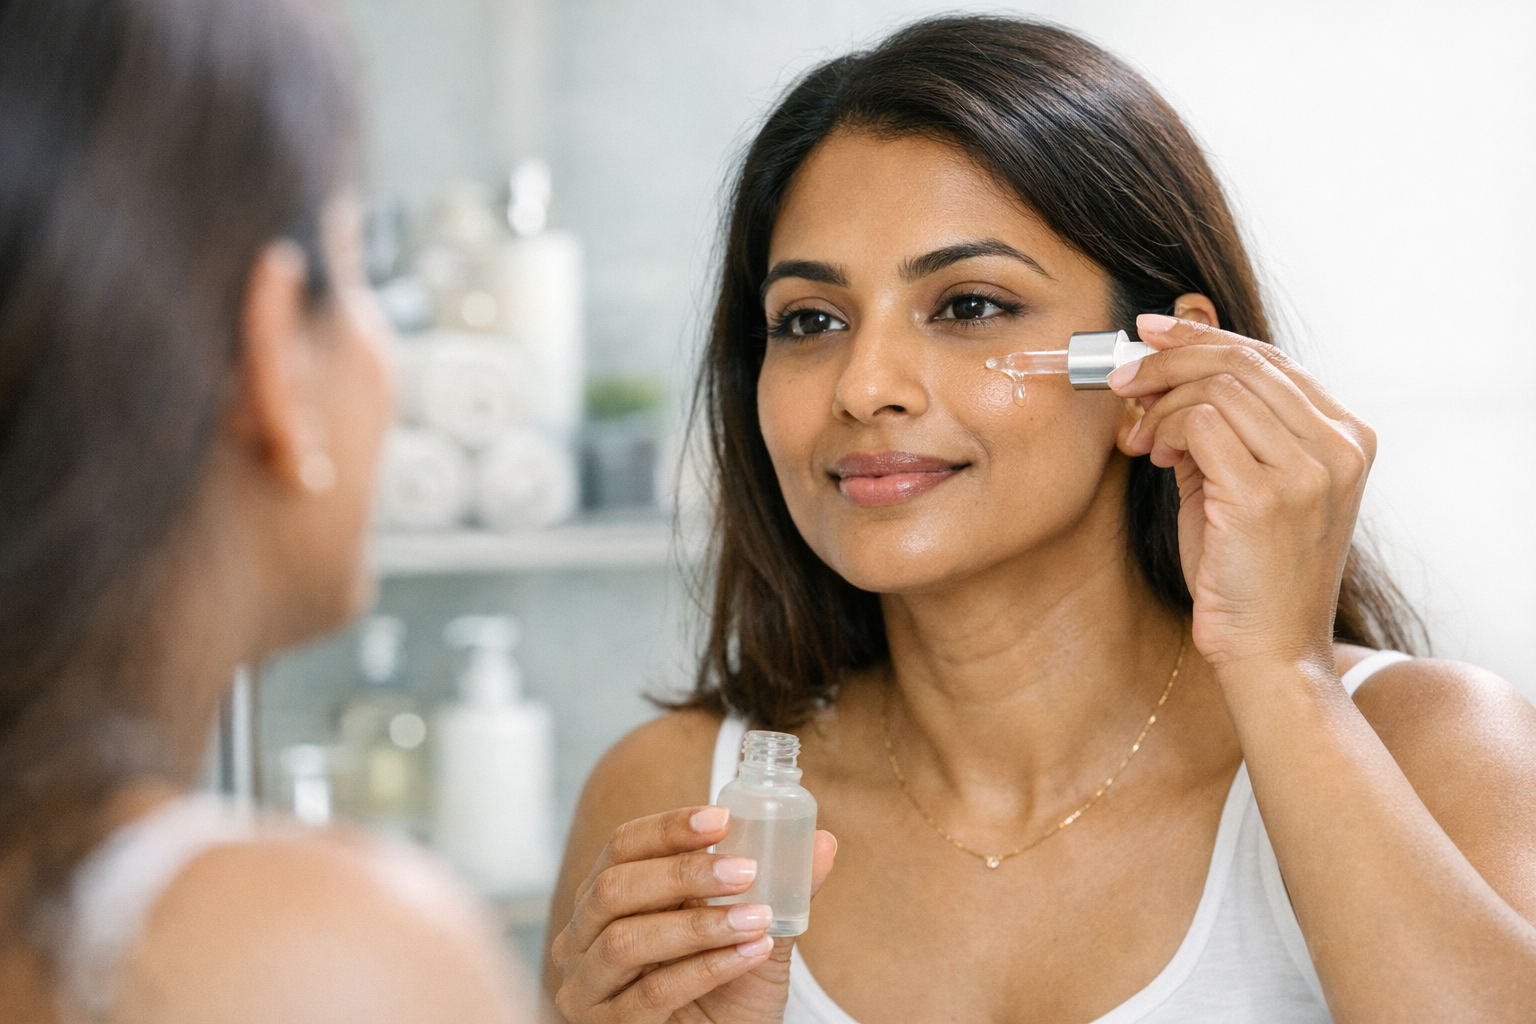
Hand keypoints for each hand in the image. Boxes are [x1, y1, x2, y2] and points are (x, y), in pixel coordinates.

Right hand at [549, 805, 836, 1023]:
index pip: (623, 846)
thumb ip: (778, 892)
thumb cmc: (726, 997)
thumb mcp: (754, 938)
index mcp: (608, 899)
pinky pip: (650, 993)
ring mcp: (586, 987)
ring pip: (627, 941)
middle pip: (614, 887)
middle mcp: (582, 937)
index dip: (669, 828)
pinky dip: (705, 969)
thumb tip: (824, 843)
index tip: (722, 817)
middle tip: (746, 870)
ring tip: (756, 919)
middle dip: (683, 873)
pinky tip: (749, 954)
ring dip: (699, 925)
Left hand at [1108, 313, 1374, 673]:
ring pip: (1218, 388)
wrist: (1270, 652)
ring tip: (1144, 441)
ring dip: (1162, 405)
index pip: (1269, 358)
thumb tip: (1163, 373)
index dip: (1202, 337)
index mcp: (1346, 436)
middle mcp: (1339, 445)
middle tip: (1121, 381)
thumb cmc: (1248, 574)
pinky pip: (1202, 423)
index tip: (1150, 333)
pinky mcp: (1269, 495)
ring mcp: (1311, 469)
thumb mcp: (1241, 485)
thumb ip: (1220, 430)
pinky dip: (1166, 429)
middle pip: (1242, 362)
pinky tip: (1156, 456)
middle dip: (1168, 363)